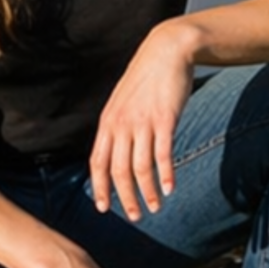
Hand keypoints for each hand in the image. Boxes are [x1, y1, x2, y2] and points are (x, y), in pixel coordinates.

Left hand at [90, 24, 199, 220]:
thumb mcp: (124, 102)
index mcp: (109, 122)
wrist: (167, 51)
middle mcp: (121, 124)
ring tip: (156, 208)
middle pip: (118, 171)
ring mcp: (142, 122)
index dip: (100, 188)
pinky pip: (163, 154)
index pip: (98, 162)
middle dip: (126, 198)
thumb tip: (117, 151)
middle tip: (136, 216)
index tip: (105, 208)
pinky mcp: (164, 119)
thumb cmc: (147, 78)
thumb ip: (119, 126)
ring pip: (140, 167)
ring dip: (147, 192)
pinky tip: (170, 188)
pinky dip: (166, 175)